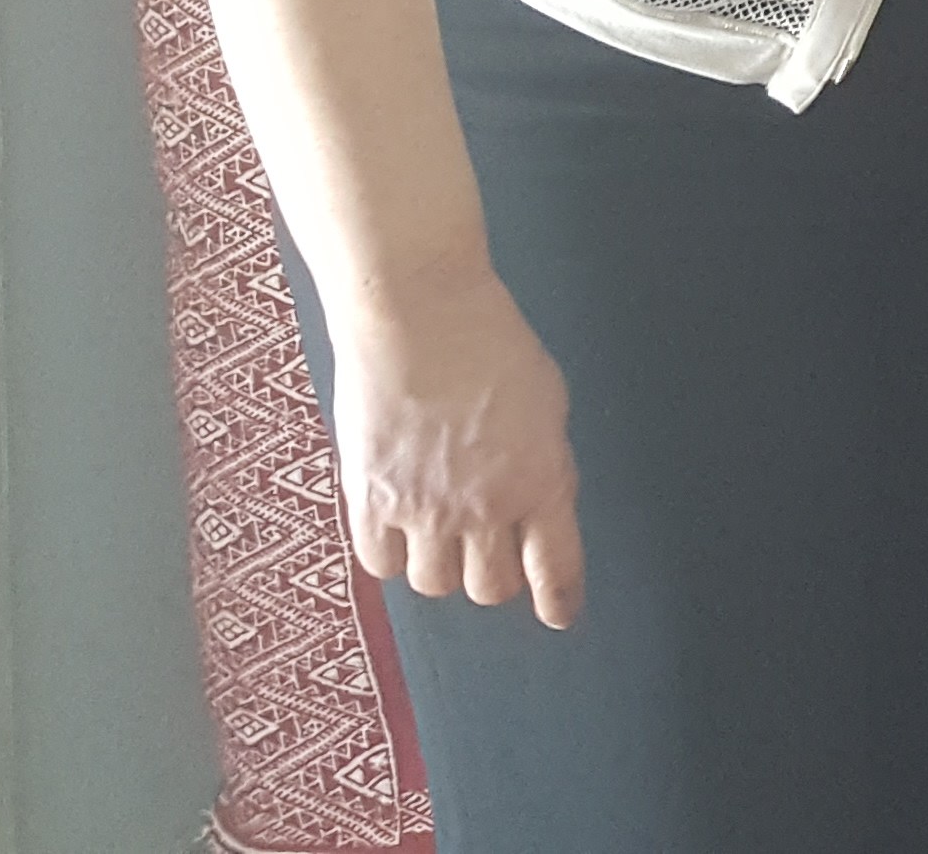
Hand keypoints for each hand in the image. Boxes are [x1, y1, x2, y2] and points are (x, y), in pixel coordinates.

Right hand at [329, 271, 585, 626]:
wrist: (417, 313)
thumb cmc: (492, 343)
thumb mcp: (548, 405)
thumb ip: (545, 465)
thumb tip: (540, 507)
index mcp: (540, 482)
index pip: (555, 569)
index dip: (558, 600)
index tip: (559, 614)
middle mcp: (483, 508)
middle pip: (489, 588)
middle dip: (496, 574)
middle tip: (491, 549)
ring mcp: (421, 509)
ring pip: (434, 583)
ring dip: (443, 564)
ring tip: (441, 529)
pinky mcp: (368, 499)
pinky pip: (380, 562)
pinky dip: (393, 554)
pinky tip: (399, 527)